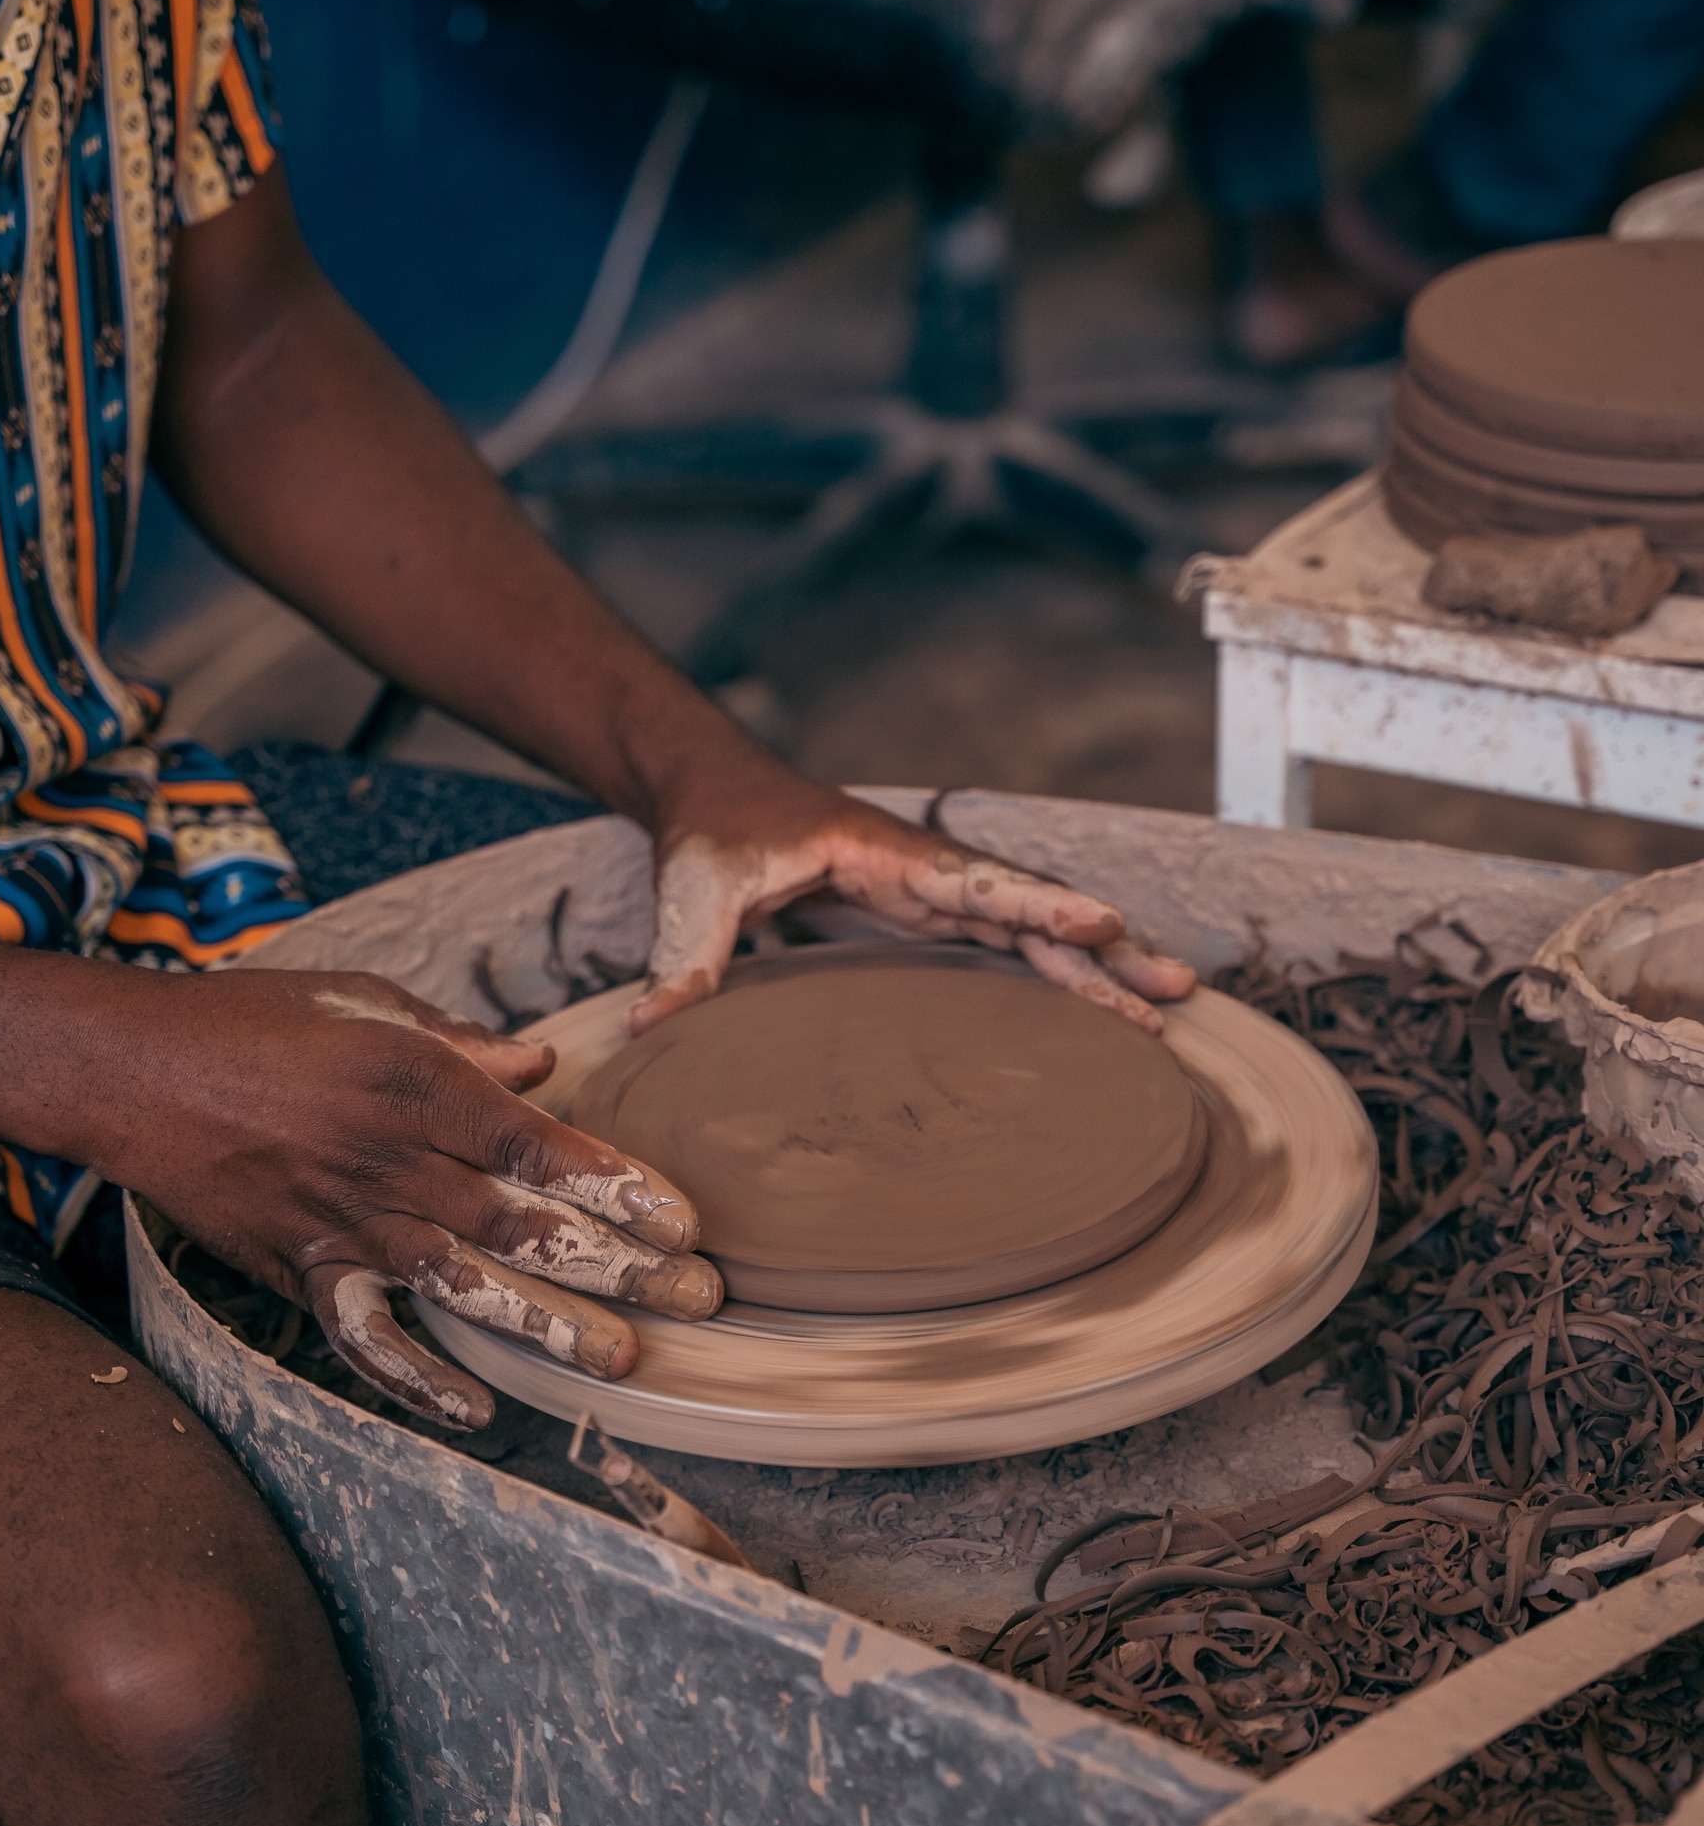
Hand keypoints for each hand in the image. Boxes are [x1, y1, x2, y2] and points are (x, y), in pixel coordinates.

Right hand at [99, 970, 720, 1428]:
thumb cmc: (251, 1020)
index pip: (537, 1146)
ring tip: (620, 1359)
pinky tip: (475, 1408)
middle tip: (696, 1297)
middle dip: (617, 1265)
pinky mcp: (297, 1267)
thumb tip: (541, 1067)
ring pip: (460, 1284)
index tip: (684, 1220)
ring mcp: (340, 1221)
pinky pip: (363, 1336)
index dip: (617, 1186)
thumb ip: (458, 1043)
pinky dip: (415, 1378)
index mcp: (414, 1081)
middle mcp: (386, 1157)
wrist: (125, 1069)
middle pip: (520, 1224)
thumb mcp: (363, 1002)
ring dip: (545, 1324)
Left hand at [636, 758, 1196, 1032]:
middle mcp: (928, 871)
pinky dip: (1058, 972)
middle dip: (1103, 948)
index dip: (1040, 905)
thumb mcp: (695, 890)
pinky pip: (1008, 945)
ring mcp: (936, 894)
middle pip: (1032, 910)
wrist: (714, 797)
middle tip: (1174, 988)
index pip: (977, 881)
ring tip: (1169, 1004)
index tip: (1103, 924)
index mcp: (886, 853)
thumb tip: (652, 1028)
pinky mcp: (929, 918)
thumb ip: (684, 959)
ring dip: (1098, 967)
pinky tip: (1102, 1005)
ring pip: (1034, 932)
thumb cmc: (711, 833)